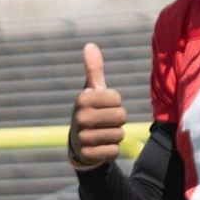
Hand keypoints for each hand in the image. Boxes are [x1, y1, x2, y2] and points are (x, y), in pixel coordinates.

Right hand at [68, 43, 126, 168]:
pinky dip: (112, 150)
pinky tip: (100, 146)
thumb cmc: (90, 110)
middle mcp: (80, 117)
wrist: (78, 143)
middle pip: (121, 117)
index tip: (103, 106)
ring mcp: (83, 137)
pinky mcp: (88, 155)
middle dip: (118, 120)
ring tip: (102, 133)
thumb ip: (94, 69)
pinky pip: (114, 151)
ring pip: (119, 135)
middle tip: (105, 121)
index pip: (117, 99)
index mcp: (83, 99)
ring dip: (115, 135)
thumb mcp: (92, 90)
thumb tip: (90, 45)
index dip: (115, 103)